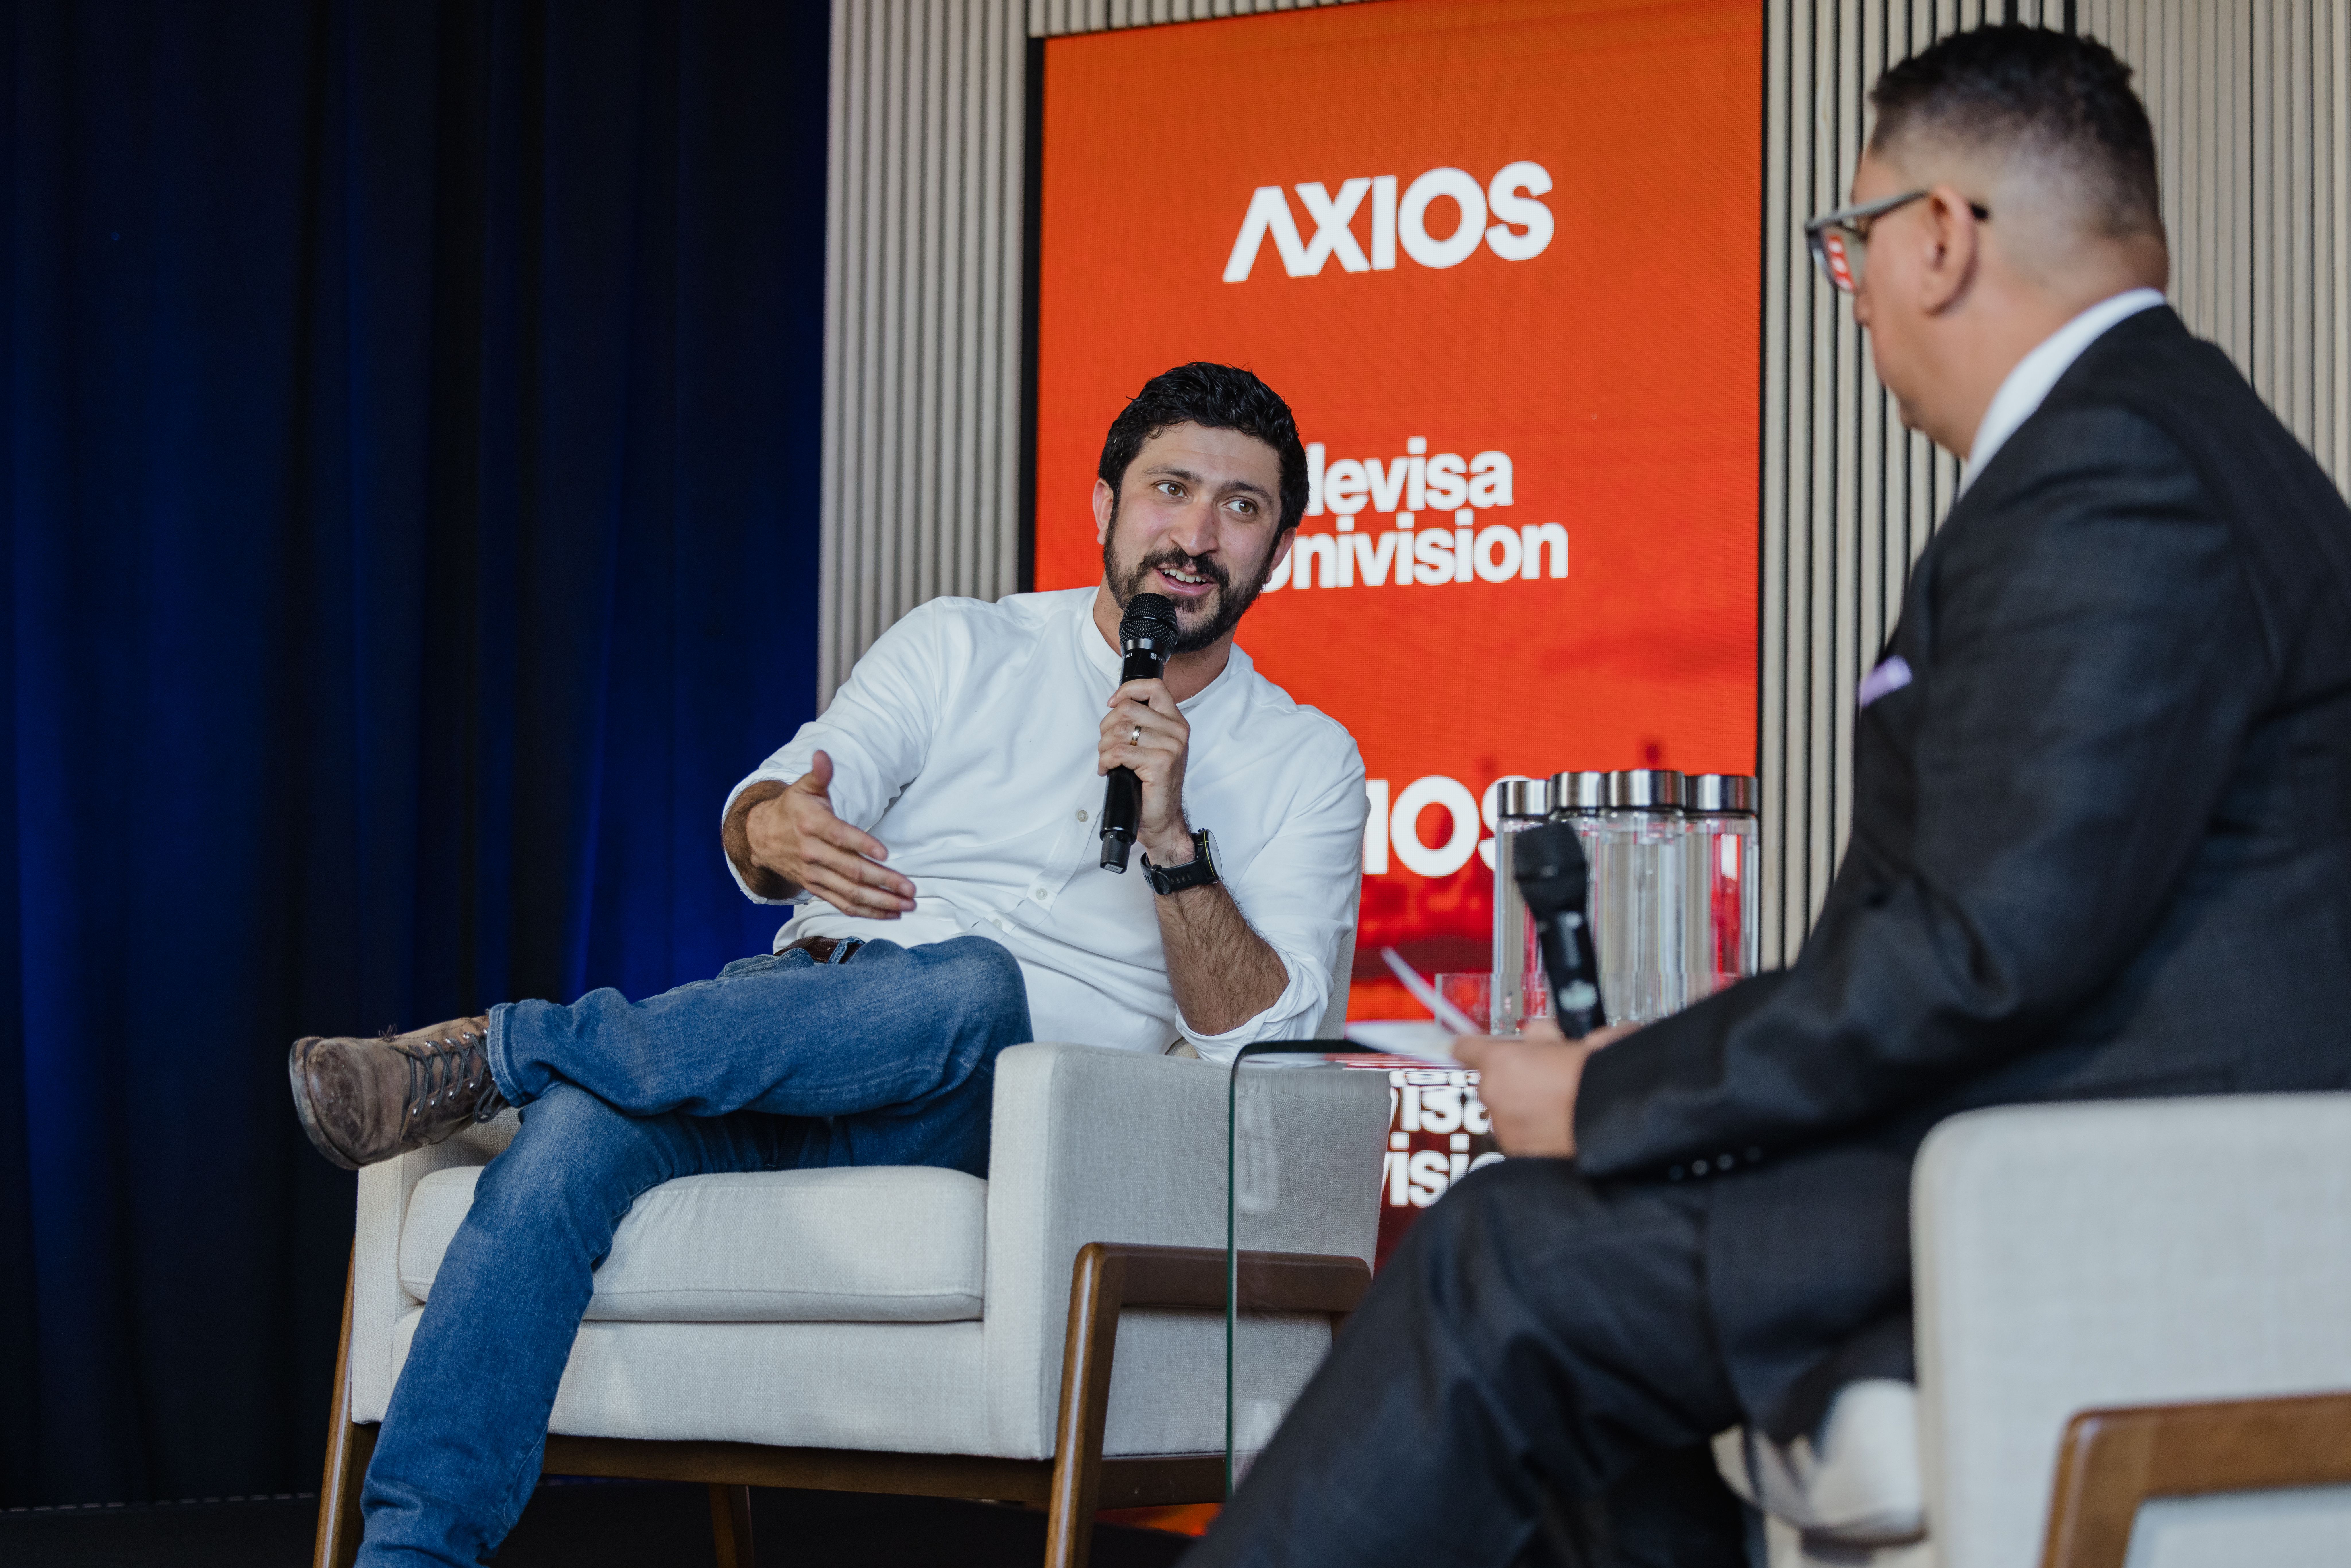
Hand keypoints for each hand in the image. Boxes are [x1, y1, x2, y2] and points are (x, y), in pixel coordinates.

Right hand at [738, 751, 915, 917]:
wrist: (761, 837)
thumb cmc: (792, 809)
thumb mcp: (803, 788)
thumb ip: (819, 774)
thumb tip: (823, 755)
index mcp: (812, 825)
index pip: (840, 837)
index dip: (862, 845)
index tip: (886, 853)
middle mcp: (812, 853)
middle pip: (850, 871)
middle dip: (883, 881)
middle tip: (910, 889)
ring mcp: (814, 875)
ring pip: (849, 893)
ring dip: (880, 902)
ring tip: (907, 905)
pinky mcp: (815, 888)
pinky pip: (842, 904)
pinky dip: (866, 912)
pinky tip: (889, 913)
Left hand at [1099, 677, 1192, 863]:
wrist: (1162, 819)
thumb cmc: (1152, 785)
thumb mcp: (1151, 746)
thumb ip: (1142, 723)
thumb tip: (1116, 706)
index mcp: (1176, 722)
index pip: (1154, 687)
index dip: (1128, 690)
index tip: (1112, 703)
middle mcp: (1177, 731)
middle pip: (1128, 708)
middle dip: (1106, 726)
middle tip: (1105, 745)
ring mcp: (1171, 746)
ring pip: (1120, 730)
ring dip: (1104, 746)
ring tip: (1106, 760)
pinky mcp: (1160, 763)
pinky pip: (1119, 751)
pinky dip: (1105, 760)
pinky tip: (1107, 769)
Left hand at [1453, 1019, 1635, 1156]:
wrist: (1616, 1122)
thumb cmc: (1598, 1076)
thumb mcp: (1573, 1039)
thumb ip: (1544, 1035)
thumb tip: (1539, 1035)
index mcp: (1501, 1062)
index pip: (1466, 1046)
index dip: (1473, 1045)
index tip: (1474, 1046)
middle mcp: (1495, 1095)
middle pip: (1490, 1081)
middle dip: (1512, 1077)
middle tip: (1544, 1076)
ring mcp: (1505, 1128)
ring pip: (1505, 1110)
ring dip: (1523, 1106)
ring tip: (1559, 1104)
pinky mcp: (1519, 1154)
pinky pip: (1519, 1135)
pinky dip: (1534, 1131)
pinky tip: (1560, 1125)